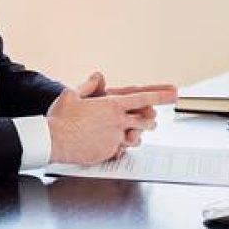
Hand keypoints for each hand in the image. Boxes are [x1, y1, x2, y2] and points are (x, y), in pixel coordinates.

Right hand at [47, 73, 176, 165]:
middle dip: (151, 119)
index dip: (161, 95)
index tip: (174, 94)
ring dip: (137, 134)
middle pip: (145, 120)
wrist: (53, 140)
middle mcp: (117, 122)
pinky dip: (121, 146)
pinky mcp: (109, 152)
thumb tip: (99, 77)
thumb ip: (90, 85)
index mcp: (112, 105)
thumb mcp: (73, 94)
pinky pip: (122, 149)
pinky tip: (115, 145)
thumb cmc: (61, 118)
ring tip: (133, 133)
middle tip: (154, 118)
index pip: (143, 98)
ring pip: (135, 137)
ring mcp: (114, 138)